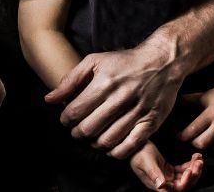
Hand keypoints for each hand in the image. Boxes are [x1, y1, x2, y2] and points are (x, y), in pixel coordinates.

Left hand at [45, 42, 185, 158]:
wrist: (163, 61)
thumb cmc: (125, 62)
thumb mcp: (95, 61)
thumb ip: (70, 80)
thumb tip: (49, 100)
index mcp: (105, 82)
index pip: (75, 112)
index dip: (65, 120)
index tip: (67, 119)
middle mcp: (121, 98)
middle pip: (88, 129)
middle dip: (77, 133)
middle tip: (78, 130)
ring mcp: (137, 111)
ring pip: (107, 141)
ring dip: (95, 143)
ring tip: (93, 136)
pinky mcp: (151, 122)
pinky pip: (129, 147)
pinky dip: (116, 152)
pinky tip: (111, 145)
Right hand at [130, 143, 203, 190]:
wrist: (134, 144)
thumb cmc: (137, 152)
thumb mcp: (145, 162)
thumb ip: (154, 173)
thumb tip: (162, 185)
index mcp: (157, 184)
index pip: (175, 189)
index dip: (185, 182)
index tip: (189, 170)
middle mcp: (163, 183)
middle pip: (183, 185)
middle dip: (193, 174)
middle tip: (199, 162)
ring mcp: (166, 177)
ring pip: (185, 177)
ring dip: (193, 169)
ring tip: (199, 158)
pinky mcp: (168, 169)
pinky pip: (182, 170)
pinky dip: (190, 163)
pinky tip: (195, 156)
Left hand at [177, 83, 213, 152]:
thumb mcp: (209, 94)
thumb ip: (193, 98)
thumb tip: (179, 98)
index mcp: (211, 113)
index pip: (193, 129)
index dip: (183, 135)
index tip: (178, 137)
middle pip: (202, 143)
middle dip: (195, 143)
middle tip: (193, 141)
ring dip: (209, 147)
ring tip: (207, 142)